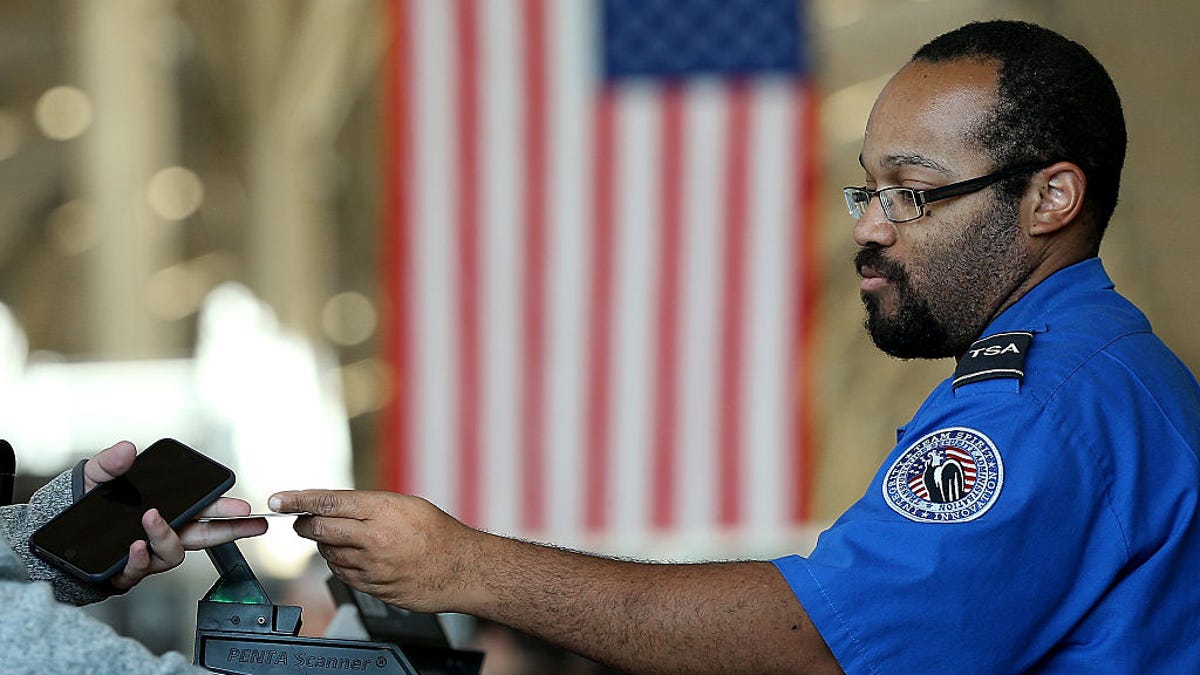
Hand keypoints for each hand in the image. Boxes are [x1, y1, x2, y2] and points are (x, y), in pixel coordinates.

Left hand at [83, 441, 268, 590]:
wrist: (51, 537)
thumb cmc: (81, 505)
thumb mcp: (95, 477)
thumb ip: (111, 463)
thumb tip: (127, 449)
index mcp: (166, 511)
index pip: (203, 511)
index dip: (226, 511)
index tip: (243, 508)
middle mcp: (162, 535)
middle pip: (204, 536)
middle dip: (231, 530)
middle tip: (249, 522)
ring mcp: (146, 556)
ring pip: (171, 554)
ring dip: (166, 536)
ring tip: (151, 519)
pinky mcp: (125, 573)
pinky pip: (139, 571)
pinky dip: (139, 558)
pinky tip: (134, 545)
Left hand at [268, 489, 482, 612]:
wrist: (463, 569)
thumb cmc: (439, 534)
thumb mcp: (406, 505)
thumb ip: (369, 505)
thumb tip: (334, 506)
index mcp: (382, 510)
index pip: (328, 501)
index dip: (298, 499)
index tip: (278, 499)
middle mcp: (374, 538)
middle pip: (320, 529)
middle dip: (304, 524)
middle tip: (301, 521)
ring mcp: (372, 566)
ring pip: (328, 554)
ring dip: (326, 545)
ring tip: (345, 539)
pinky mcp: (373, 587)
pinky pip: (343, 574)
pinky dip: (340, 563)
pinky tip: (354, 557)